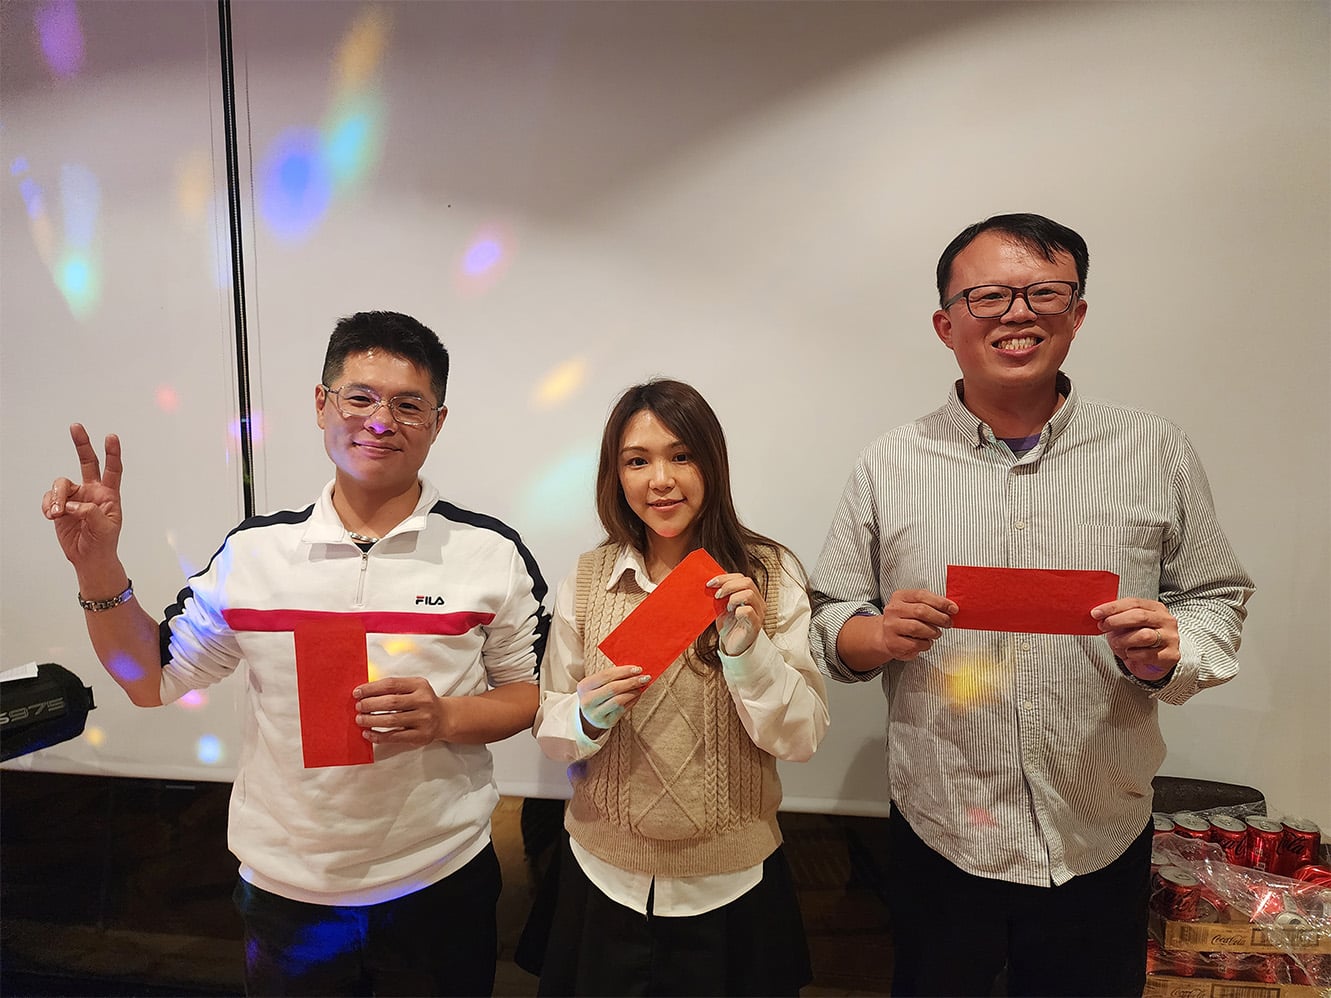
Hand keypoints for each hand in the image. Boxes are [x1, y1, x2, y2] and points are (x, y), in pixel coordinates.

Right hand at [43, 424, 123, 569]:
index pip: (113, 470)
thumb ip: (91, 512)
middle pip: (87, 462)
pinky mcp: (60, 505)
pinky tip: (52, 516)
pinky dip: (48, 505)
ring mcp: (75, 497)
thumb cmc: (103, 542)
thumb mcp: (104, 528)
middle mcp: (92, 491)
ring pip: (61, 484)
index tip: (112, 437)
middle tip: (76, 427)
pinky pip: (49, 498)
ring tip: (57, 513)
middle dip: (82, 444)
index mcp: (109, 495)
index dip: (113, 453)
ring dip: (56, 497)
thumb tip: (73, 504)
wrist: (88, 557)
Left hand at [354, 676, 448, 745]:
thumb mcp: (413, 688)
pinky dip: (378, 736)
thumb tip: (365, 693)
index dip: (371, 688)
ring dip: (371, 720)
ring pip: (391, 720)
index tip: (357, 692)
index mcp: (419, 685)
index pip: (391, 684)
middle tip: (358, 707)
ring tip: (360, 719)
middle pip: (391, 702)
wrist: (444, 717)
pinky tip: (368, 733)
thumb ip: (394, 688)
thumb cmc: (422, 702)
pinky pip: (395, 737)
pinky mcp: (420, 736)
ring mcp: (423, 719)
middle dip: (369, 705)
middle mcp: (423, 701)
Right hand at [577, 665, 649, 736]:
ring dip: (634, 691)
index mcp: (584, 686)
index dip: (624, 671)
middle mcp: (587, 701)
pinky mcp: (606, 722)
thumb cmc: (597, 694)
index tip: (638, 668)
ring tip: (642, 686)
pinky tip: (637, 695)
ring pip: (619, 700)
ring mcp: (596, 714)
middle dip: (631, 681)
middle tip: (645, 677)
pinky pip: (623, 709)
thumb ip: (613, 676)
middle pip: (613, 688)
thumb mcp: (598, 684)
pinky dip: (633, 700)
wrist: (589, 716)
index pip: (606, 675)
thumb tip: (635, 670)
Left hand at [707, 572, 764, 655]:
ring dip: (733, 598)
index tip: (710, 583)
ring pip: (749, 594)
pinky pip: (748, 611)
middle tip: (717, 595)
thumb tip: (711, 582)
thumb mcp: (722, 606)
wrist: (732, 646)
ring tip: (727, 608)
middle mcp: (758, 602)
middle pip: (747, 582)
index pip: (741, 577)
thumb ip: (721, 594)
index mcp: (751, 595)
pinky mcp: (755, 624)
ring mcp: (758, 613)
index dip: (725, 578)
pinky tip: (733, 615)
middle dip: (728, 586)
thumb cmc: (729, 627)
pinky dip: (738, 611)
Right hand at [880, 589, 956, 660]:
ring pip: (917, 628)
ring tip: (936, 633)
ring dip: (933, 632)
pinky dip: (926, 644)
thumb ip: (931, 604)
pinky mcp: (893, 642)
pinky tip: (926, 642)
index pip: (922, 595)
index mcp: (900, 597)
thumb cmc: (905, 620)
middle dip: (939, 618)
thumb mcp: (914, 606)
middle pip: (921, 611)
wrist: (886, 635)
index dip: (940, 602)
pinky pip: (915, 644)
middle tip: (948, 622)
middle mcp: (894, 610)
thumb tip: (951, 608)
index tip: (953, 608)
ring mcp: (891, 626)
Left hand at [1091, 598, 1179, 681]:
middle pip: (1140, 616)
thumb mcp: (1127, 625)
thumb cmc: (1137, 641)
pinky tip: (1130, 654)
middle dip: (1116, 621)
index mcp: (1156, 608)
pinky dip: (1133, 655)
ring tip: (1117, 644)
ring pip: (1144, 636)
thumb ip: (1116, 617)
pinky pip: (1146, 654)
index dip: (1113, 607)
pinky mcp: (1171, 655)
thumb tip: (1097, 614)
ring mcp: (1171, 638)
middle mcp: (1166, 621)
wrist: (1153, 663)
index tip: (1096, 613)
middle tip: (1103, 626)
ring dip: (1124, 640)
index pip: (1133, 603)